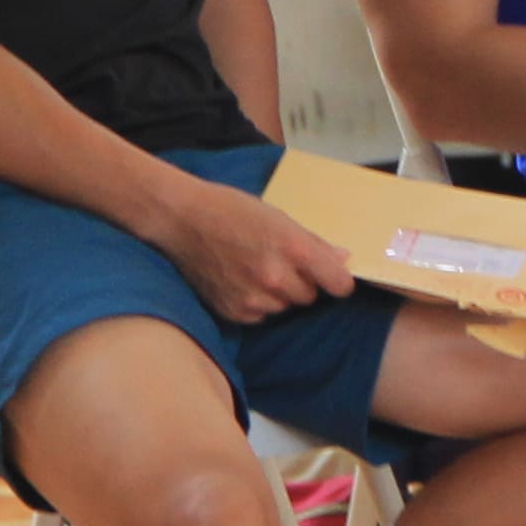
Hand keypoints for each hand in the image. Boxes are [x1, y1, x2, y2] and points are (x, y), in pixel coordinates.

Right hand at [146, 178, 358, 327]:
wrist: (183, 219)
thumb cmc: (231, 210)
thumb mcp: (279, 217)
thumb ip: (314, 243)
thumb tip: (343, 259)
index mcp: (293, 248)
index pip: (338, 283)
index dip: (338, 280)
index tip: (334, 277)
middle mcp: (276, 278)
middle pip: (310, 296)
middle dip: (302, 283)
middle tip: (280, 261)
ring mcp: (254, 298)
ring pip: (284, 307)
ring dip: (278, 294)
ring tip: (254, 268)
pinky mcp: (235, 312)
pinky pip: (261, 315)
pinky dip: (256, 303)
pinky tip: (239, 280)